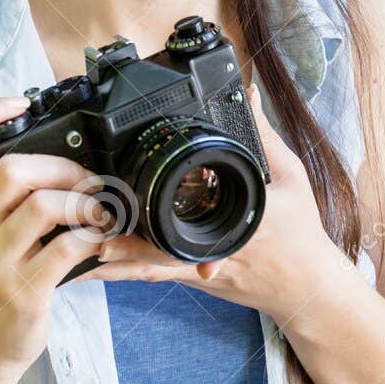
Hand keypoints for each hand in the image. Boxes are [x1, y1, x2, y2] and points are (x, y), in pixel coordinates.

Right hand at [0, 95, 114, 374]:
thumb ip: (7, 196)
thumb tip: (63, 153)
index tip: (19, 103)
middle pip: (12, 170)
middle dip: (61, 166)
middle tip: (85, 181)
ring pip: (43, 206)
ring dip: (84, 202)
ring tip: (99, 211)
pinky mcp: (23, 290)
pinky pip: (66, 248)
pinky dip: (92, 236)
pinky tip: (99, 238)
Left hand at [70, 83, 341, 316]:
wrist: (308, 289)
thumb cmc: (302, 235)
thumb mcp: (292, 177)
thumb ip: (265, 136)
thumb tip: (248, 95)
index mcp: (236, 224)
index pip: (191, 220)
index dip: (153, 218)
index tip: (122, 206)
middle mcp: (212, 252)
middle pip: (157, 252)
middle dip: (119, 243)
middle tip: (82, 231)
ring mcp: (201, 271)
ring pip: (149, 269)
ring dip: (113, 261)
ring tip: (76, 251)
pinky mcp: (195, 279)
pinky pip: (155, 276)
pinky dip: (124, 272)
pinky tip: (95, 267)